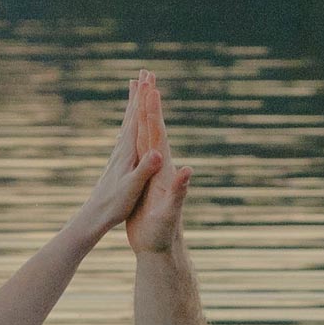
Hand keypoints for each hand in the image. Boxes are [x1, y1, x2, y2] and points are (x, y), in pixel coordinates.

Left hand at [72, 72, 164, 241]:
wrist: (94, 216)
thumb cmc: (114, 204)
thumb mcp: (132, 188)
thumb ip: (145, 170)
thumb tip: (156, 153)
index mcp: (128, 151)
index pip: (138, 118)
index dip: (144, 97)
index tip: (150, 77)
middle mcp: (121, 148)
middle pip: (132, 114)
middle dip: (139, 93)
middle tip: (145, 72)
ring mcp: (118, 154)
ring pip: (128, 122)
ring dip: (134, 104)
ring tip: (135, 87)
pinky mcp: (118, 162)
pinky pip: (126, 135)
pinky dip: (130, 122)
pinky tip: (130, 122)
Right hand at [124, 71, 189, 253]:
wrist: (161, 247)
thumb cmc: (164, 233)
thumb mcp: (171, 213)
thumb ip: (180, 191)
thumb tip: (188, 170)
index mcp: (164, 169)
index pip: (158, 134)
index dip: (153, 111)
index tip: (150, 87)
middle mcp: (161, 165)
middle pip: (154, 127)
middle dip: (149, 102)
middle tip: (146, 76)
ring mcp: (154, 171)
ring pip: (147, 135)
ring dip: (143, 114)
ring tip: (141, 93)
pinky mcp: (146, 179)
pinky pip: (140, 149)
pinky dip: (136, 135)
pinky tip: (135, 129)